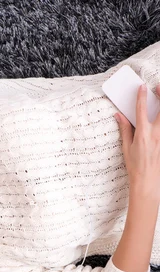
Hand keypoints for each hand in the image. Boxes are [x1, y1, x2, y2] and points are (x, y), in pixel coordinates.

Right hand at [115, 83, 159, 205]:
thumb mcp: (126, 147)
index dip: (141, 96)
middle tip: (158, 87)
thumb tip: (119, 116)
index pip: (141, 110)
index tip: (142, 87)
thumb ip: (124, 129)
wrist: (147, 180)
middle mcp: (155, 134)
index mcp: (142, 134)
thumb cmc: (135, 166)